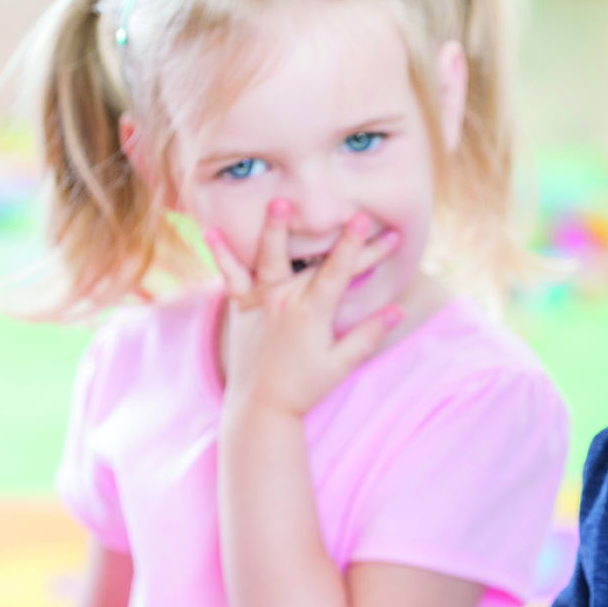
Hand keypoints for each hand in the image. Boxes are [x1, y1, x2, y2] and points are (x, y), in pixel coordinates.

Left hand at [205, 200, 402, 416]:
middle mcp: (285, 301)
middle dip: (342, 239)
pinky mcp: (242, 307)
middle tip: (357, 213)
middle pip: (317, 262)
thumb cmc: (304, 387)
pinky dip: (220, 256)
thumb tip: (398, 311)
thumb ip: (368, 335)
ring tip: (277, 201)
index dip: (356, 247)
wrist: (260, 406)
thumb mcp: (341, 365)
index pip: (339, 272)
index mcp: (311, 314)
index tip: (368, 224)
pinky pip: (230, 278)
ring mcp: (261, 301)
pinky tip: (209, 231)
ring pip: (269, 259)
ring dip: (274, 230)